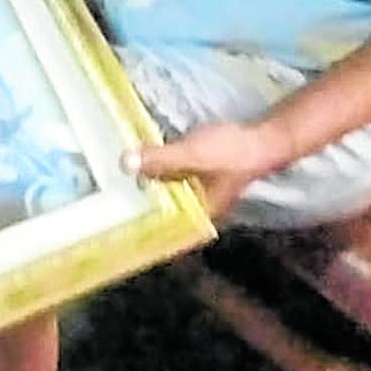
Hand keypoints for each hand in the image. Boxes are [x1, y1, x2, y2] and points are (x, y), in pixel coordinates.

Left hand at [126, 122, 285, 219]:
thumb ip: (160, 160)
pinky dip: (157, 173)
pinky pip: (171, 180)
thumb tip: (125, 164)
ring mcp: (200, 193)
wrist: (265, 138)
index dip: (137, 229)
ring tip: (114, 183)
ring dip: (147, 188)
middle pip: (161, 213)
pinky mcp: (200, 176)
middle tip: (105, 200)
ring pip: (166, 195)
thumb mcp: (192, 155)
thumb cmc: (231, 153)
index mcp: (197, 215)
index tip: (110, 224)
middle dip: (138, 206)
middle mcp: (198, 210)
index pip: (161, 232)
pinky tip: (141, 164)